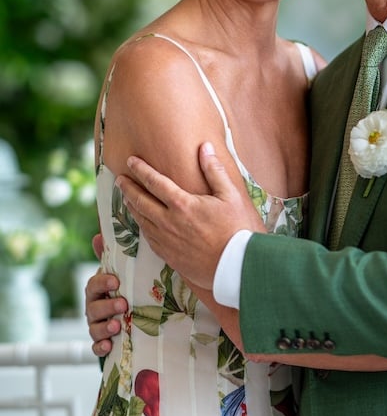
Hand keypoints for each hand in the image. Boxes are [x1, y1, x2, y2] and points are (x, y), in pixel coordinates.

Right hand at [85, 268, 127, 357]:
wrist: (130, 316)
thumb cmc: (128, 292)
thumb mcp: (126, 277)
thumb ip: (121, 262)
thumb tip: (109, 239)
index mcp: (98, 291)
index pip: (94, 285)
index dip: (103, 283)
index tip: (116, 282)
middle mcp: (94, 309)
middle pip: (94, 308)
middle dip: (108, 306)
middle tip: (123, 304)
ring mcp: (96, 326)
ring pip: (94, 328)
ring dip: (105, 327)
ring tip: (117, 326)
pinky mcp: (101, 343)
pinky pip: (96, 348)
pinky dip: (100, 347)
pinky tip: (109, 346)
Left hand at [116, 142, 265, 289]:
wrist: (237, 267)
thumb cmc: (239, 230)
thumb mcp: (231, 195)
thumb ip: (215, 171)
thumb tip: (204, 148)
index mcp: (182, 204)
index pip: (154, 182)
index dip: (140, 170)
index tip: (130, 161)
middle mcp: (169, 223)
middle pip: (141, 202)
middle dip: (128, 188)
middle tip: (119, 179)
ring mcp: (167, 242)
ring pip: (142, 222)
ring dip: (132, 208)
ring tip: (126, 199)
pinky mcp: (170, 258)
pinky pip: (148, 240)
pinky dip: (141, 228)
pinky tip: (143, 225)